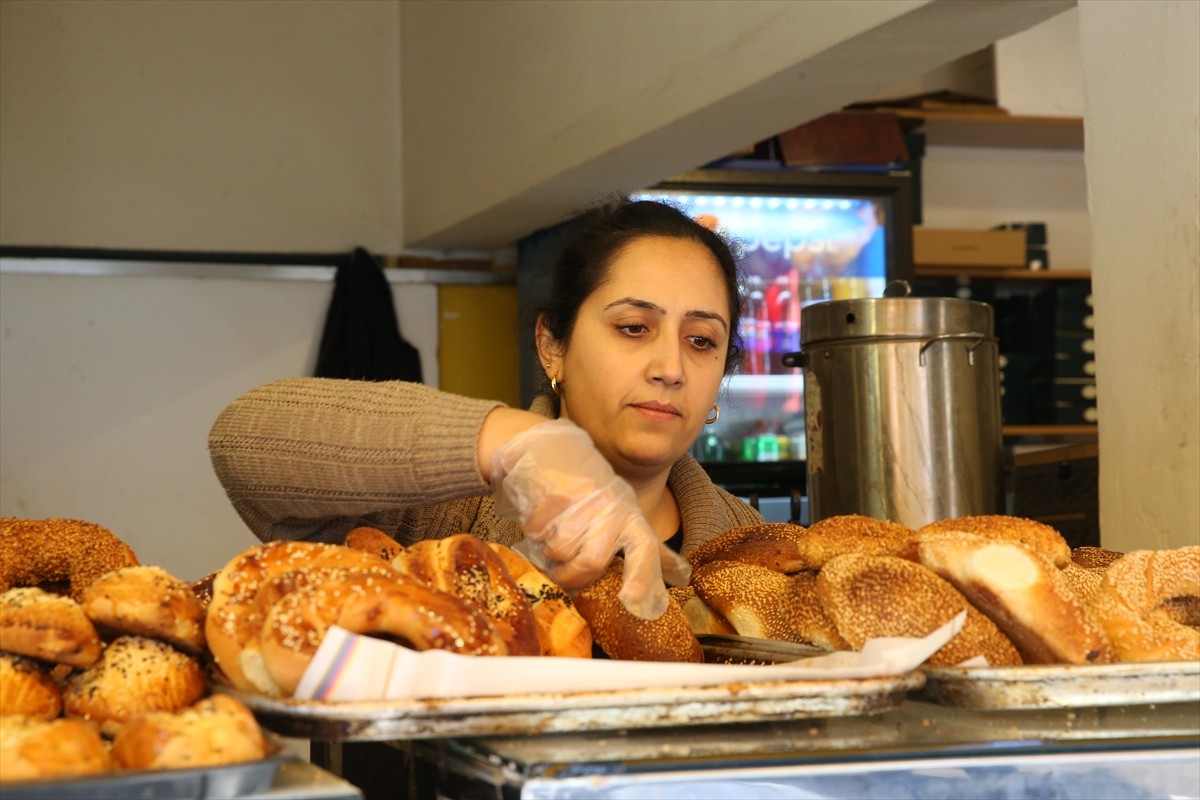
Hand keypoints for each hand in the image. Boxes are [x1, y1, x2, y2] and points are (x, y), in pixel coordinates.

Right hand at [490, 418, 691, 618]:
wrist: (552, 448)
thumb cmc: (592, 491)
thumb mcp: (626, 514)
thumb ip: (649, 550)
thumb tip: (683, 576)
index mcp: (631, 518)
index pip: (645, 549)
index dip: (642, 577)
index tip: (633, 601)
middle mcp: (610, 510)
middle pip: (591, 562)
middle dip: (571, 575)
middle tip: (562, 572)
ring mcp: (581, 501)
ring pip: (559, 551)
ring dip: (548, 552)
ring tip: (550, 536)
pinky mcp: (551, 494)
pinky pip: (536, 532)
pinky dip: (533, 532)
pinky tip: (539, 518)